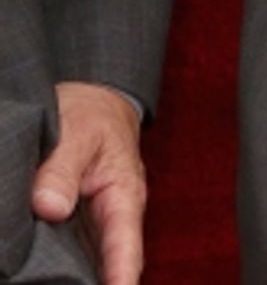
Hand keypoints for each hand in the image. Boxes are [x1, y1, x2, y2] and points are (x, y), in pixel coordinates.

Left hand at [31, 82, 144, 284]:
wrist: (92, 106)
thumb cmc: (92, 116)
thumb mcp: (78, 131)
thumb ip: (63, 168)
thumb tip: (50, 209)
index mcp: (123, 196)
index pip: (125, 245)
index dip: (120, 276)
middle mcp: (111, 221)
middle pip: (104, 266)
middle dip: (92, 284)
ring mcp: (91, 230)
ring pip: (83, 265)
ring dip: (69, 278)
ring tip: (46, 282)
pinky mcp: (71, 231)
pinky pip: (66, 256)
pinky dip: (52, 268)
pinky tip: (35, 275)